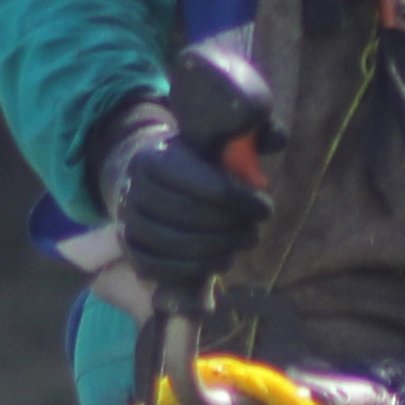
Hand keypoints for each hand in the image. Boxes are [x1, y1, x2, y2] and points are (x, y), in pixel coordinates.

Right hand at [91, 101, 265, 286]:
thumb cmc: (201, 159)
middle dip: (229, 227)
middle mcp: (133, 187)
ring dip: (217, 250)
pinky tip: (220, 260)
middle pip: (186, 215)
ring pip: (173, 244)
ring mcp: (128, 220)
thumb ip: (252, 135)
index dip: (238, 198)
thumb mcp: (223, 140)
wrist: (160, 179)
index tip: (264, 208)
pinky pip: (157, 268)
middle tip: (254, 230)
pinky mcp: (132, 248)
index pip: (199, 181)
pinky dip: (193, 270)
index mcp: (155, 155)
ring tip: (241, 243)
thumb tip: (277, 140)